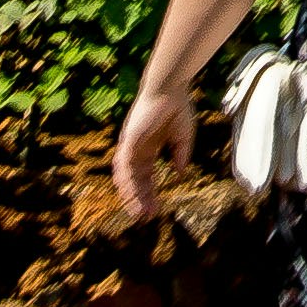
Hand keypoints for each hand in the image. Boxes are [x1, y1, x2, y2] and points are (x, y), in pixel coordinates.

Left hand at [111, 81, 199, 227]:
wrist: (171, 88)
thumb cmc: (177, 107)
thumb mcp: (183, 137)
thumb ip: (181, 155)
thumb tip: (180, 174)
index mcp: (148, 149)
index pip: (146, 177)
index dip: (150, 194)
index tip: (155, 211)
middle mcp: (136, 149)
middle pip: (135, 181)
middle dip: (140, 200)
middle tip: (144, 218)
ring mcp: (131, 144)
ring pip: (126, 176)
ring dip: (131, 194)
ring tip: (137, 212)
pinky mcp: (129, 138)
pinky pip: (123, 163)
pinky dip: (125, 179)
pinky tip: (130, 193)